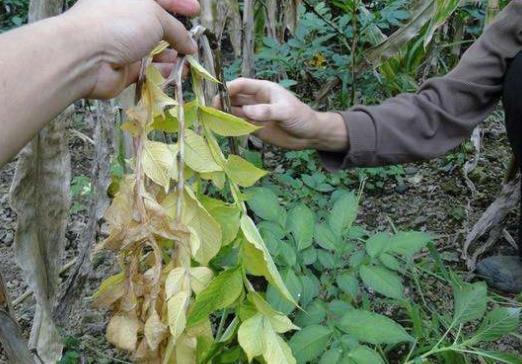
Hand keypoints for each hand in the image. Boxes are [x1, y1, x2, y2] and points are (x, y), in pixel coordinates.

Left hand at [64, 0, 199, 98]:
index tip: (195, 10)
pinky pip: (148, 69)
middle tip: (192, 41)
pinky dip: (162, 71)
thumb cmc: (118, 23)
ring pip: (153, 50)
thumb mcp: (155, 16)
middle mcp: (124, 18)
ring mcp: (123, 45)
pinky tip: (175, 72)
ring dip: (172, 55)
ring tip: (188, 60)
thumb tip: (190, 45)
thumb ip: (176, 30)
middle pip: (156, 25)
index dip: (178, 2)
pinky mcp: (123, 69)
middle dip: (176, 33)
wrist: (86, 56)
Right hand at [218, 78, 348, 151]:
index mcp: (263, 89)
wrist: (309, 135)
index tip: (218, 95)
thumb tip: (247, 111)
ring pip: (234, 111)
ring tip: (212, 118)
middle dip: (222, 100)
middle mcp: (256, 100)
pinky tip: (221, 128)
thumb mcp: (286, 112)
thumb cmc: (301, 117)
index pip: (241, 84)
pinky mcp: (254, 127)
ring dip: (223, 113)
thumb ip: (267, 111)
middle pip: (234, 97)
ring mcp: (254, 114)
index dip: (229, 87)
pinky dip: (229, 125)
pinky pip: (238, 124)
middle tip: (210, 108)